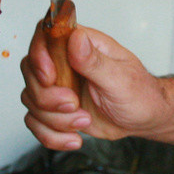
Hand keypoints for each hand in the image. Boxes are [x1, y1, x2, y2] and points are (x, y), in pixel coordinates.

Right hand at [18, 17, 165, 149]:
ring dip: (54, 119)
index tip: (49, 77)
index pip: (45, 35)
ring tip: (83, 121)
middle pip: (31, 71)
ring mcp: (58, 86)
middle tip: (74, 105)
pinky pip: (36, 122)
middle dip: (47, 96)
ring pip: (30, 99)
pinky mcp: (55, 109)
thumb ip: (94, 60)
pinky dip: (51, 135)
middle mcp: (65, 62)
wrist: (143, 118)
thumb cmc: (139, 93)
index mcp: (82, 45)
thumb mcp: (120, 78)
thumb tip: (76, 39)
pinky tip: (74, 138)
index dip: (39, 55)